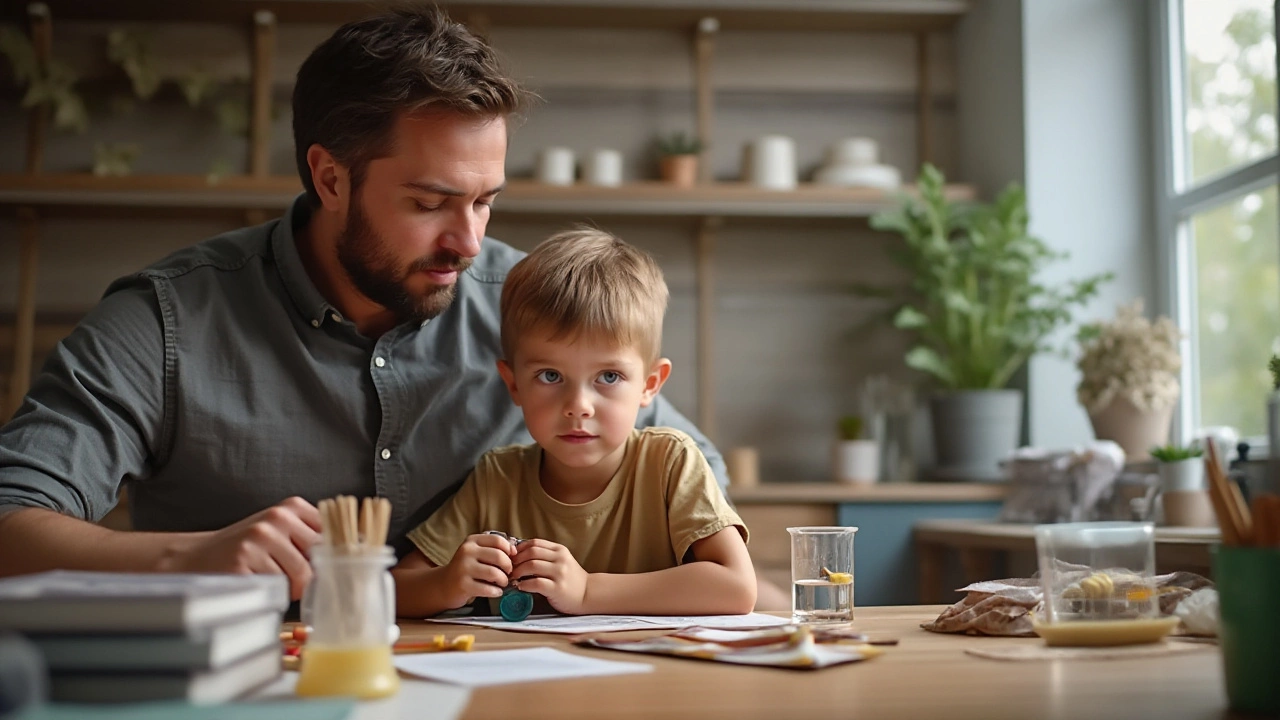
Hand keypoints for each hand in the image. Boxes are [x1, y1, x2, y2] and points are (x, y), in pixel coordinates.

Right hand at [159, 496, 320, 599]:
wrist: (196, 556)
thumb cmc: (248, 548)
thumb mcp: (282, 531)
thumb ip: (312, 537)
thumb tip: (353, 554)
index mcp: (292, 507)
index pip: (331, 535)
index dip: (330, 557)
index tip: (327, 568)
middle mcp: (276, 519)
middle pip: (317, 559)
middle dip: (309, 577)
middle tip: (291, 579)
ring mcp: (257, 540)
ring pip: (300, 577)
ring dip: (290, 588)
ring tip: (271, 579)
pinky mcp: (242, 563)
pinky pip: (276, 588)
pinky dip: (271, 593)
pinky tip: (255, 583)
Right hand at [439, 534, 515, 609]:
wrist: (444, 585)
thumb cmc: (466, 569)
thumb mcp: (477, 553)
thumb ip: (494, 549)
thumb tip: (515, 550)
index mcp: (472, 541)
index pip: (497, 540)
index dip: (509, 550)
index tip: (513, 558)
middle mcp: (466, 552)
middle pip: (498, 556)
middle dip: (509, 567)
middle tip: (508, 573)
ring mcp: (463, 568)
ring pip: (494, 573)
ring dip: (503, 580)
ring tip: (502, 583)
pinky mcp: (463, 584)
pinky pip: (487, 588)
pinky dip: (496, 591)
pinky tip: (496, 592)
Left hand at [510, 539, 587, 613]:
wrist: (588, 594)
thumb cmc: (571, 579)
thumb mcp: (561, 561)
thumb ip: (544, 556)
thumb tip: (518, 555)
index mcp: (560, 550)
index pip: (535, 543)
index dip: (520, 549)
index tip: (512, 557)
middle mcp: (560, 559)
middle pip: (531, 552)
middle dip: (516, 560)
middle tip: (508, 568)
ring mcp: (560, 573)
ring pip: (532, 566)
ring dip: (517, 572)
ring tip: (512, 577)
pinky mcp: (557, 588)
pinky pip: (536, 583)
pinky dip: (524, 584)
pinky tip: (520, 587)